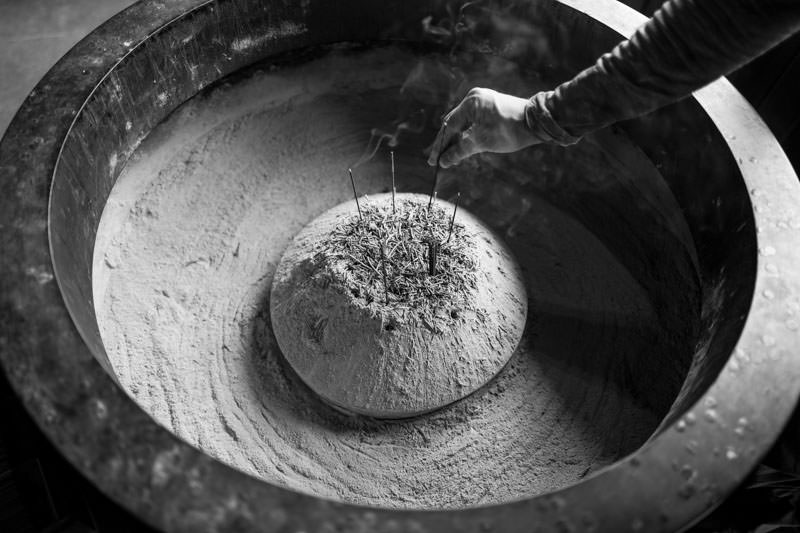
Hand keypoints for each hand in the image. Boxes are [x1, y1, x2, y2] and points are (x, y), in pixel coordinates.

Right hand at [427, 87, 541, 167]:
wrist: (537, 121)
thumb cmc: (510, 130)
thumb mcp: (483, 142)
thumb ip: (460, 151)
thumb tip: (443, 161)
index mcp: (471, 102)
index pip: (448, 126)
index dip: (440, 146)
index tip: (433, 162)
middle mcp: (474, 98)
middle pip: (453, 124)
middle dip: (446, 144)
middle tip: (437, 161)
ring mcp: (483, 101)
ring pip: (463, 124)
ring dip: (456, 141)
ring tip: (449, 158)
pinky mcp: (490, 107)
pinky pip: (472, 122)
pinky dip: (466, 136)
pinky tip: (462, 148)